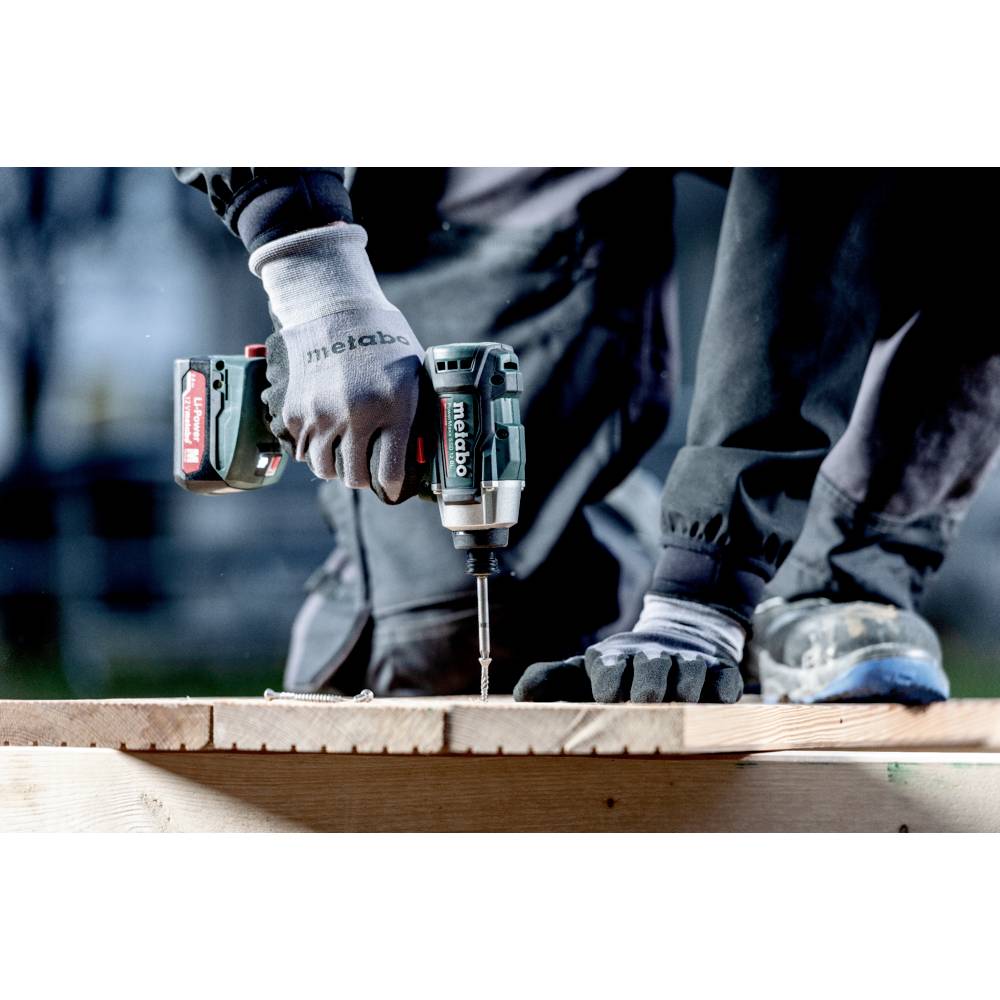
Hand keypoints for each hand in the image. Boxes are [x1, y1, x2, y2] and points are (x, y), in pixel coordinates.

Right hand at [250, 223, 423, 502]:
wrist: (333, 308)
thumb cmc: (382, 340)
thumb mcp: (413, 373)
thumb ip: (414, 414)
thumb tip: (422, 453)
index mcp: (392, 406)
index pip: (389, 472)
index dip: (392, 487)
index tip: (391, 487)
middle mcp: (355, 415)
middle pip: (354, 477)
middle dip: (363, 478)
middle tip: (366, 469)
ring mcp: (321, 414)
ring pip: (325, 468)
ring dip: (336, 465)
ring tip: (344, 452)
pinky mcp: (295, 410)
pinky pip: (302, 450)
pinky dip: (313, 448)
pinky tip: (324, 434)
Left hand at [513, 595, 745, 702]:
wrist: (679, 636)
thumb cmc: (622, 666)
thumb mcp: (585, 670)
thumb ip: (552, 680)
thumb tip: (520, 695)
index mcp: (616, 658)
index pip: (610, 667)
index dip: (609, 681)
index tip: (606, 698)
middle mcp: (653, 657)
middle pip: (651, 668)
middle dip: (646, 687)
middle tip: (642, 704)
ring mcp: (689, 664)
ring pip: (689, 675)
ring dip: (682, 691)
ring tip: (675, 707)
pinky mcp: (721, 673)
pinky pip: (725, 684)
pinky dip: (720, 695)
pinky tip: (711, 707)